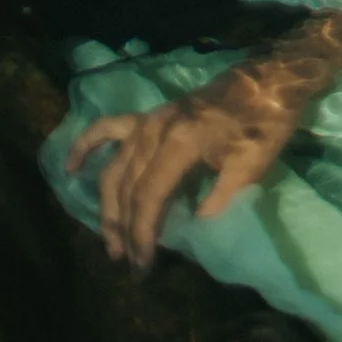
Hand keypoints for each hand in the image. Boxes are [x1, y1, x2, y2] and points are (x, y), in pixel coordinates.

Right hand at [63, 59, 305, 269]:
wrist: (271, 77)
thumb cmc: (266, 120)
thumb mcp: (253, 162)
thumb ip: (221, 196)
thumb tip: (194, 228)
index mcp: (180, 142)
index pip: (148, 196)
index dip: (142, 232)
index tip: (143, 264)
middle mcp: (154, 131)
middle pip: (127, 187)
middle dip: (124, 229)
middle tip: (128, 263)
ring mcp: (148, 121)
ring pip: (115, 169)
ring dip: (108, 207)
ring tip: (111, 242)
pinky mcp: (149, 115)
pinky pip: (107, 129)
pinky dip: (86, 147)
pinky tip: (71, 168)